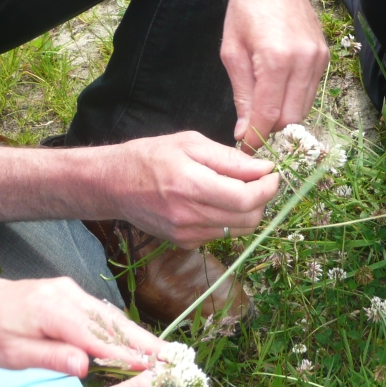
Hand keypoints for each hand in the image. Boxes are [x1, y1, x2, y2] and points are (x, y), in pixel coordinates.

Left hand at [0, 268, 164, 375]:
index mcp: (53, 311)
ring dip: (141, 337)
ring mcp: (74, 292)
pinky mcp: (75, 294)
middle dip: (147, 343)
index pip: (98, 337)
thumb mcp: (10, 353)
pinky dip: (125, 330)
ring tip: (167, 355)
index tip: (155, 367)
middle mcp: (69, 296)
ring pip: (114, 317)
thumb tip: (87, 366)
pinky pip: (105, 314)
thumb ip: (51, 357)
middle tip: (175, 360)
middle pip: (115, 323)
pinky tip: (141, 343)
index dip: (128, 353)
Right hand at [106, 131, 278, 247]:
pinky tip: (217, 201)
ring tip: (238, 189)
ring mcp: (187, 234)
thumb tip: (264, 168)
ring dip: (249, 211)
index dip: (268, 188)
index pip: (246, 199)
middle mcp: (189, 215)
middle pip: (249, 218)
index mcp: (191, 185)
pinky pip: (222, 235)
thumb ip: (230, 159)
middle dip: (262, 199)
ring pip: (239, 230)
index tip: (273, 174)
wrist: (112, 184)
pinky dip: (230, 219)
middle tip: (258, 180)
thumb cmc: (151, 156)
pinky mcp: (185, 243)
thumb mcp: (191, 143)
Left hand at [222, 0, 329, 150]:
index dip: (256, 136)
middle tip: (253, 132)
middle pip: (292, 118)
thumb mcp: (232, 52)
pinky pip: (311, 91)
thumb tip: (244, 131)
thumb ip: (242, 94)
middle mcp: (303, 61)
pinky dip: (295, 100)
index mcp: (276, 59)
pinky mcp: (324, 56)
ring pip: (304, 108)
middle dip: (272, 131)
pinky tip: (279, 94)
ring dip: (285, 118)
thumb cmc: (244, 9)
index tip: (245, 147)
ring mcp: (318, 59)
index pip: (269, 114)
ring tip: (265, 115)